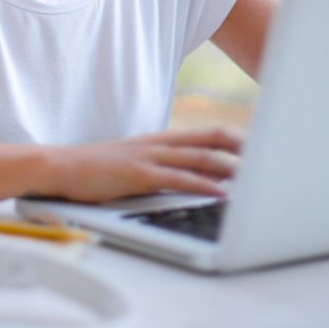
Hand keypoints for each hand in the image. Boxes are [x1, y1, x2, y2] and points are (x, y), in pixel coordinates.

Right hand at [46, 127, 242, 202]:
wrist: (57, 167)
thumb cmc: (94, 171)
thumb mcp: (133, 164)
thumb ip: (160, 167)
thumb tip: (189, 180)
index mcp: (158, 141)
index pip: (204, 133)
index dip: (234, 137)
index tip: (260, 146)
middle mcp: (157, 144)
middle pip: (209, 138)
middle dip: (242, 146)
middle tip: (271, 155)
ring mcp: (147, 157)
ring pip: (198, 157)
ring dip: (231, 167)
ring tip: (257, 176)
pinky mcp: (137, 174)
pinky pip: (177, 178)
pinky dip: (203, 185)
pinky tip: (223, 194)